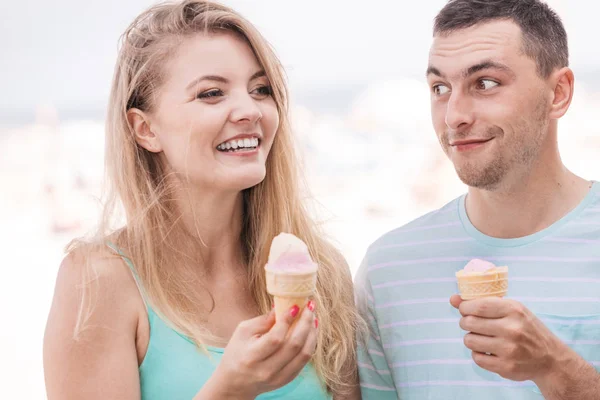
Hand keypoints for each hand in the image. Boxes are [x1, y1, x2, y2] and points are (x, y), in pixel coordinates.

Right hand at [210, 301, 317, 398]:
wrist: (236, 383)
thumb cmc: (237, 352)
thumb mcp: (243, 332)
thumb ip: (263, 320)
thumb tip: (282, 305)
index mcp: (252, 356)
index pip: (275, 338)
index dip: (287, 321)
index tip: (295, 306)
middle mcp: (267, 370)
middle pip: (294, 345)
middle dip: (305, 323)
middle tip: (310, 307)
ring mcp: (279, 377)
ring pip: (304, 354)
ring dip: (312, 333)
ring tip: (312, 317)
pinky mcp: (287, 379)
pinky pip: (305, 360)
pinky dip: (310, 344)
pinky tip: (311, 331)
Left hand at [450, 295, 566, 382]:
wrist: (550, 359)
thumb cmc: (526, 329)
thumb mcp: (511, 310)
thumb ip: (481, 303)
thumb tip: (453, 299)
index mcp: (514, 310)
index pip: (478, 306)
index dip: (464, 307)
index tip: (464, 310)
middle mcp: (512, 329)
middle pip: (469, 322)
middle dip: (465, 322)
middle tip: (472, 324)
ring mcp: (509, 349)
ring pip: (469, 341)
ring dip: (471, 339)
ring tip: (482, 338)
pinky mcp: (505, 366)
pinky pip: (476, 358)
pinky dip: (478, 354)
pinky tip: (488, 350)